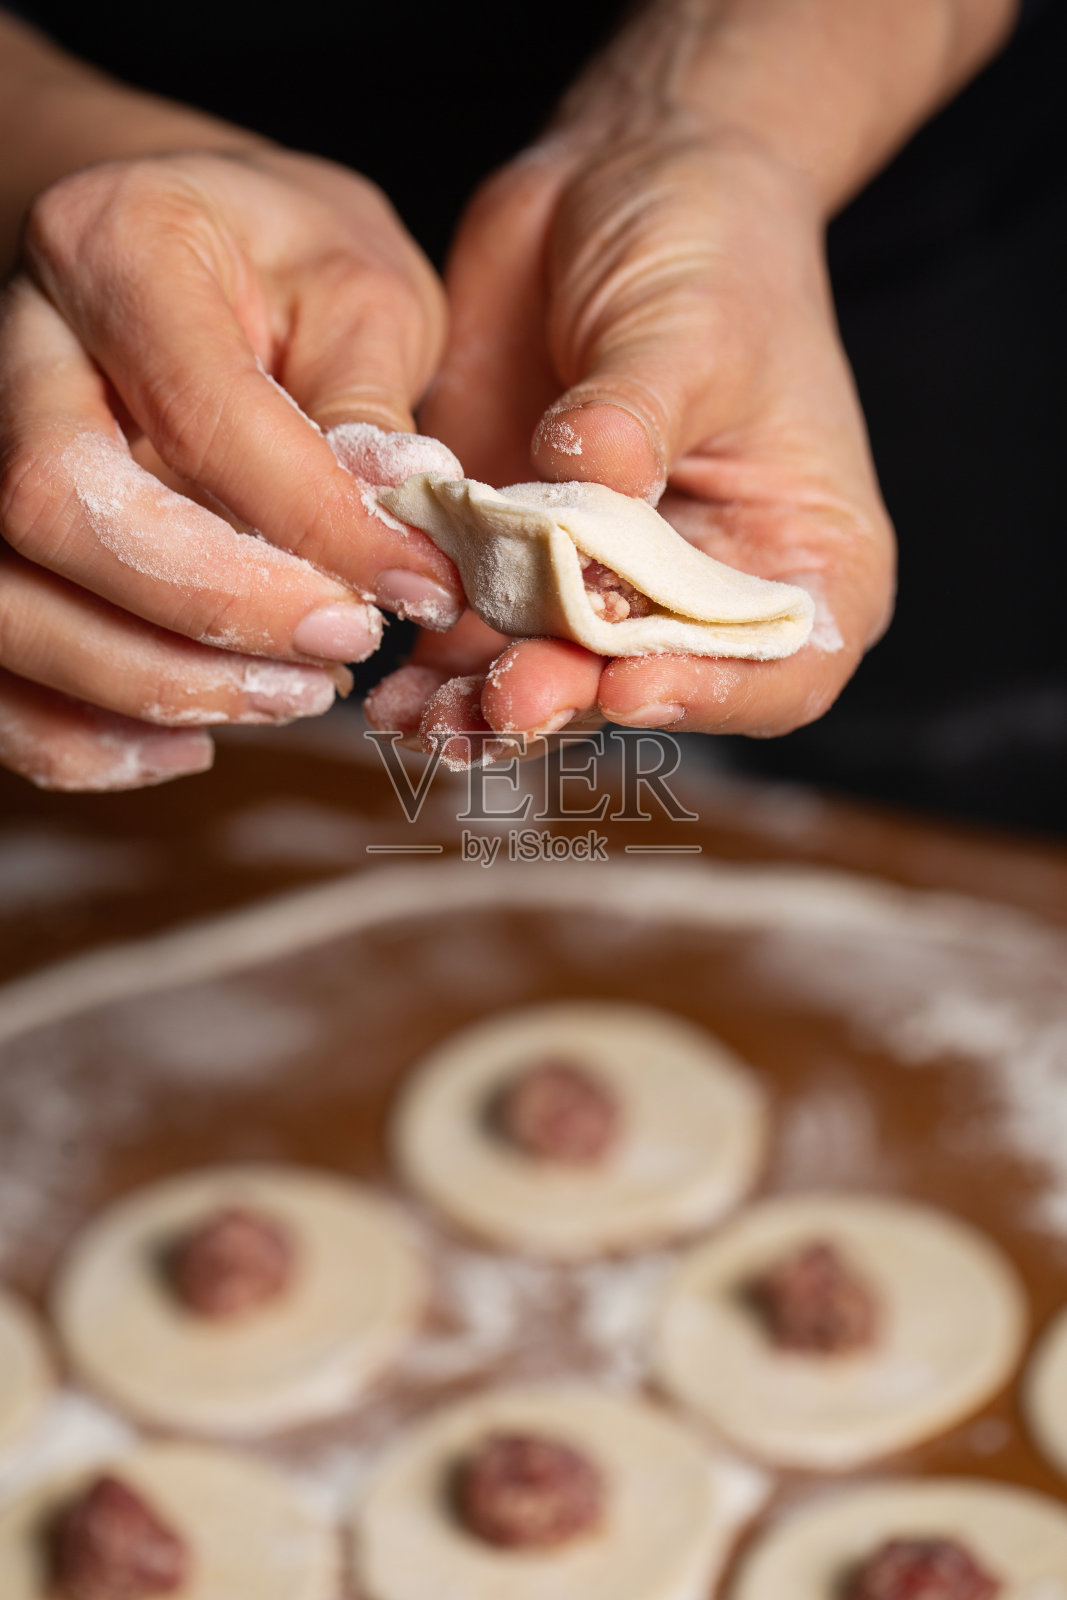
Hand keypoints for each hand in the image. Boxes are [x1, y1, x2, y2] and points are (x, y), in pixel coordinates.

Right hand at [0, 146, 462, 788]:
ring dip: (153, 686)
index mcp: (118, 247)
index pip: (198, 412)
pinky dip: (79, 736)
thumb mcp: (361, 285)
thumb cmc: (280, 260)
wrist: (175, 242)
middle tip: (343, 647)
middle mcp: (13, 344)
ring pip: (5, 603)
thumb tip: (394, 537)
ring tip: (290, 696)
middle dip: (212, 610)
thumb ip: (368, 405)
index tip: (417, 586)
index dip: (314, 524)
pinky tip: (190, 743)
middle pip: (51, 509)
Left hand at [371, 124, 894, 752]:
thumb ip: (636, 419)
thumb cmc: (708, 243)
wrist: (619, 180)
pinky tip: (395, 689)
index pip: (783, 665)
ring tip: (428, 720)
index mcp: (800, 551)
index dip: (713, 694)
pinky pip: (482, 637)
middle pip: (652, 686)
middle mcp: (707, 587)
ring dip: (490, 709)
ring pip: (557, 680)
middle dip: (574, 698)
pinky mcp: (521, 558)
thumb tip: (585, 488)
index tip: (632, 681)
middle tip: (507, 698)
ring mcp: (607, 580)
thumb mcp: (691, 323)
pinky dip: (439, 670)